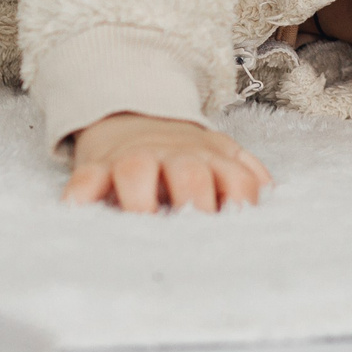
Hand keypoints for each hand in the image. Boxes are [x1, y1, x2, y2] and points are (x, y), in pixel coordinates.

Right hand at [63, 112, 269, 213]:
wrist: (129, 111)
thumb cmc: (181, 150)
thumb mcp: (220, 154)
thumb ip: (246, 176)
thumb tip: (272, 200)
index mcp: (211, 158)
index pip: (237, 180)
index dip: (240, 206)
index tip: (236, 232)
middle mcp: (174, 157)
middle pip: (189, 174)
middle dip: (193, 203)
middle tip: (190, 240)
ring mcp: (133, 159)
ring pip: (136, 171)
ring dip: (139, 200)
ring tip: (140, 229)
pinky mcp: (96, 167)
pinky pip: (85, 178)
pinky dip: (80, 195)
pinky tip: (79, 212)